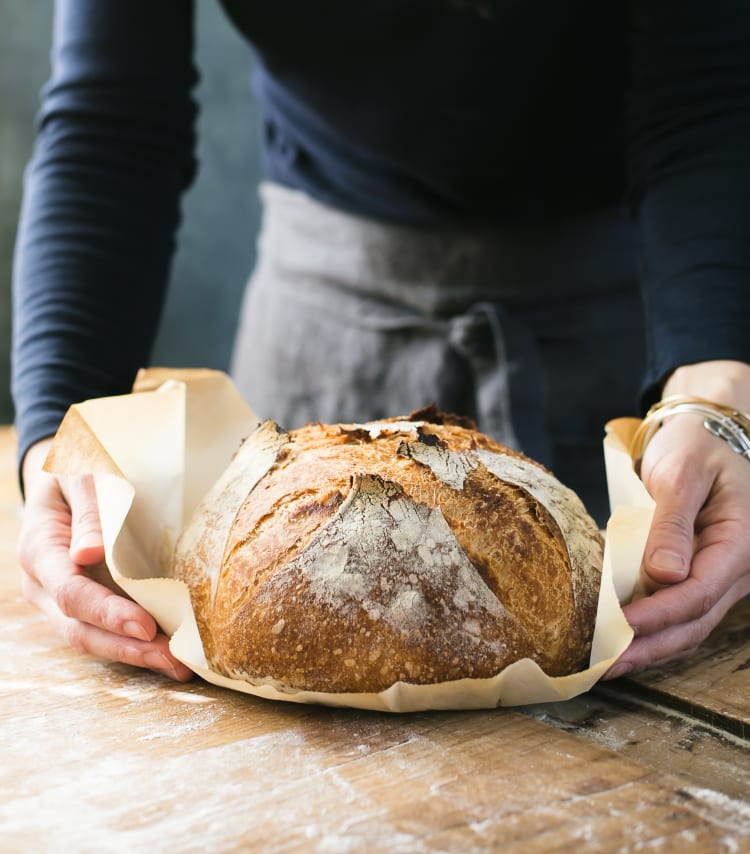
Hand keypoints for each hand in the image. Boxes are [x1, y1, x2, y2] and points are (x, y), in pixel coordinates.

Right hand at [18, 439, 192, 680]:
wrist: (63, 474)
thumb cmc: (75, 467)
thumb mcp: (79, 473)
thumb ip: (87, 509)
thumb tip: (91, 553)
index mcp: (38, 550)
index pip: (71, 593)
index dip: (107, 613)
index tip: (145, 627)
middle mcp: (44, 584)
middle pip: (80, 629)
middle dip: (128, 648)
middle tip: (175, 661)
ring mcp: (60, 598)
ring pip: (93, 637)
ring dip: (136, 654)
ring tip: (180, 666)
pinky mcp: (83, 601)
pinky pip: (105, 629)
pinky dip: (136, 643)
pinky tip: (170, 651)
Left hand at [605, 361, 749, 678]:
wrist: (706, 431)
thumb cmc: (695, 444)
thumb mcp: (682, 473)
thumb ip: (673, 524)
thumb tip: (665, 574)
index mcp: (742, 542)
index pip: (698, 593)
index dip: (657, 615)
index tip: (618, 628)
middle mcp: (739, 566)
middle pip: (696, 621)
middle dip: (650, 647)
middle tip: (605, 666)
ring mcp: (724, 573)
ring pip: (691, 623)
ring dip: (651, 646)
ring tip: (609, 665)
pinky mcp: (704, 572)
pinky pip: (684, 610)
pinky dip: (656, 629)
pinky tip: (626, 641)